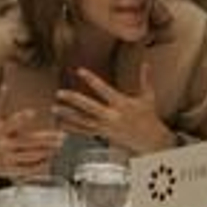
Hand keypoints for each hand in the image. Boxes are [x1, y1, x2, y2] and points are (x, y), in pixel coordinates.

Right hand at [0, 84, 62, 175]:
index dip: (20, 118)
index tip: (33, 112)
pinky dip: (41, 165)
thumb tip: (5, 85)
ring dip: (47, 151)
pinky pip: (28, 168)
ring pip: (31, 155)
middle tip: (62, 136)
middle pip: (28, 141)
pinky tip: (50, 160)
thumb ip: (0, 103)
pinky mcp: (10, 170)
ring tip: (60, 146)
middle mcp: (2, 145)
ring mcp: (7, 159)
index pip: (10, 123)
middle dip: (47, 139)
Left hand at [52, 63, 172, 154]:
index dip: (91, 80)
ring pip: (83, 121)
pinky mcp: (103, 135)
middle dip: (74, 100)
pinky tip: (61, 124)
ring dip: (67, 115)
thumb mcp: (148, 97)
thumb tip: (146, 63)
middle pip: (89, 107)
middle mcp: (112, 116)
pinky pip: (85, 132)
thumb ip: (145, 79)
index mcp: (122, 104)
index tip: (80, 71)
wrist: (151, 142)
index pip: (103, 90)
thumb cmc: (149, 118)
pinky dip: (72, 129)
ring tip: (54, 109)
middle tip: (59, 93)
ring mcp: (106, 127)